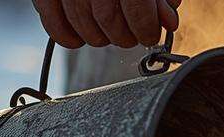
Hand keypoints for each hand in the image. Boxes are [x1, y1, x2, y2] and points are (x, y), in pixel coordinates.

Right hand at [32, 0, 181, 48]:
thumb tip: (168, 22)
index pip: (137, 10)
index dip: (147, 29)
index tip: (150, 34)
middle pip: (110, 22)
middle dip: (126, 36)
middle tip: (132, 35)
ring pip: (85, 29)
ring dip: (102, 38)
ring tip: (110, 31)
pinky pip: (55, 26)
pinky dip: (70, 38)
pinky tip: (82, 36)